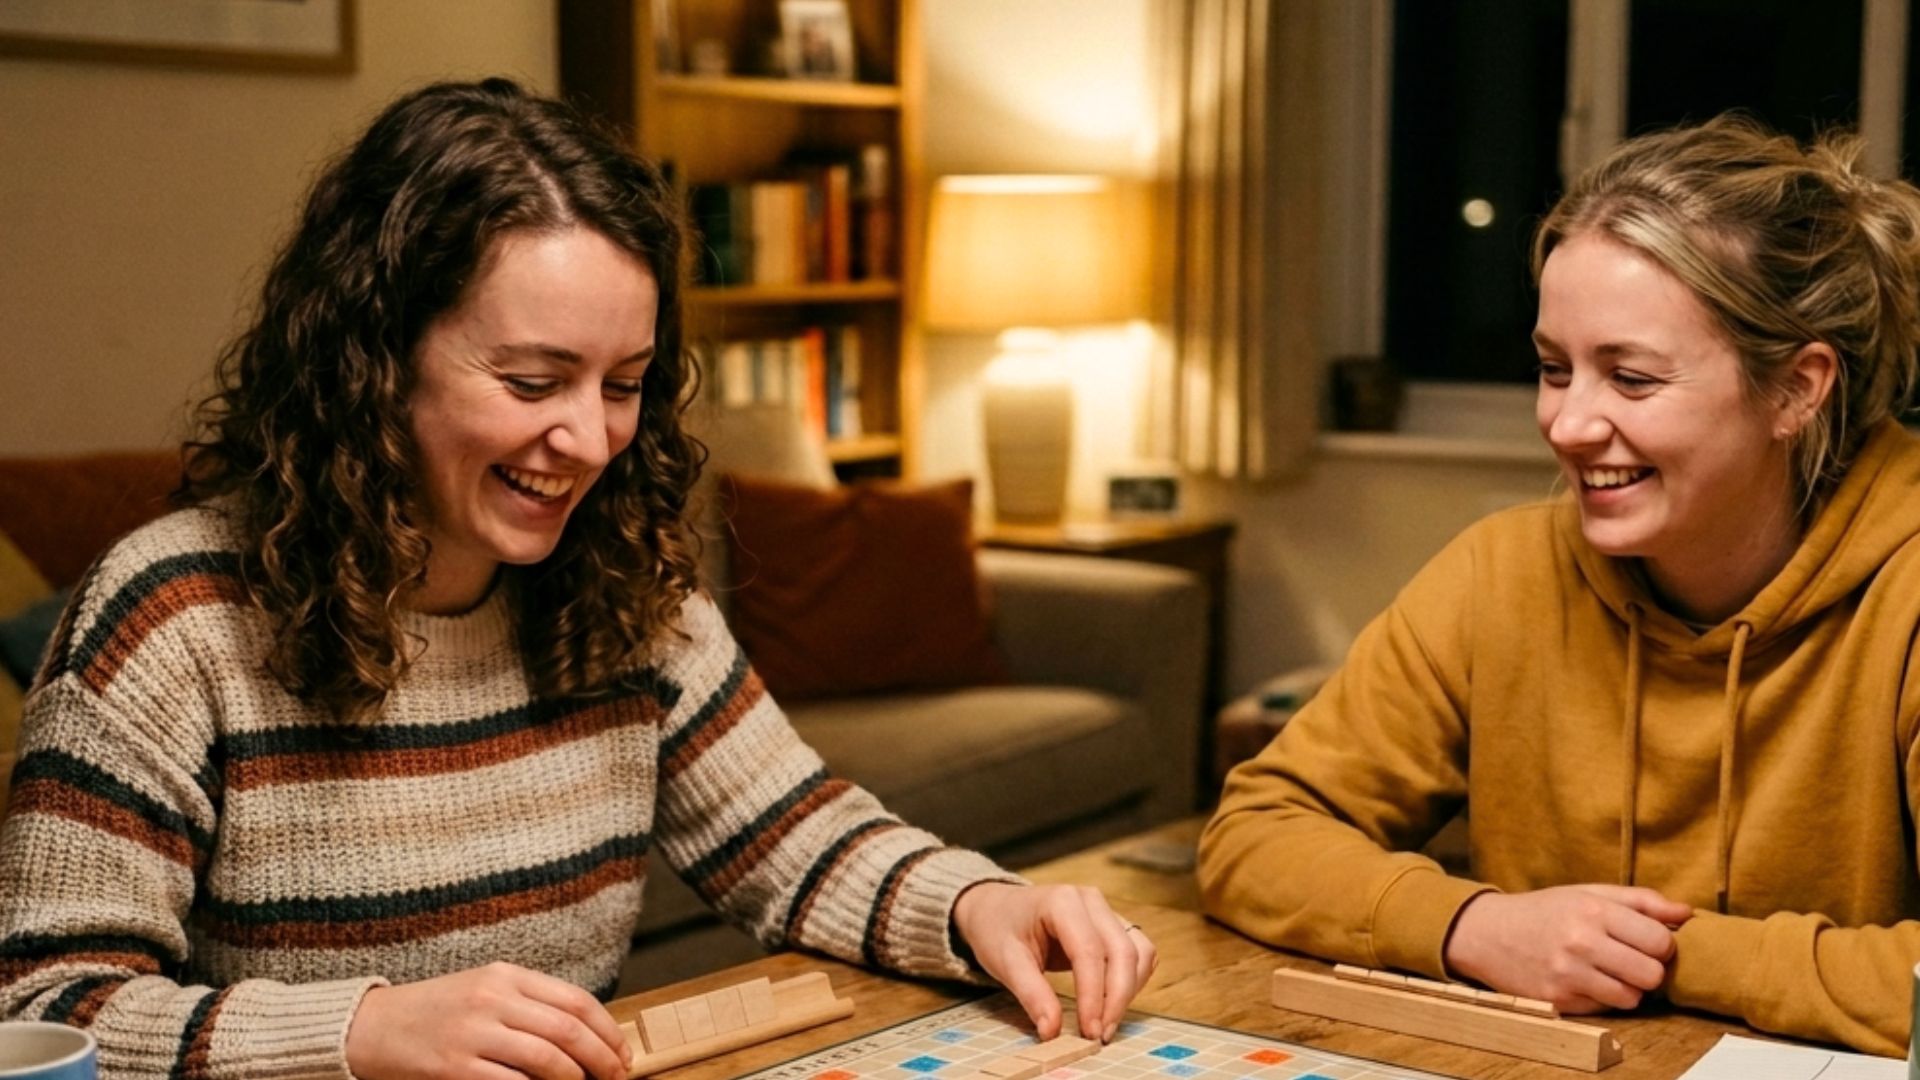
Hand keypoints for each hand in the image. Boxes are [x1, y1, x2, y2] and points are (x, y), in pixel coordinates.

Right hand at [345, 961, 632, 1079]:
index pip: (575, 1000)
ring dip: (574, 1079)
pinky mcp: (455, 1068)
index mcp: (505, 976)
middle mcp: (492, 999)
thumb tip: (586, 1035)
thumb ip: (530, 1005)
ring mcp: (473, 1034)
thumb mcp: (485, 990)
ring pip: (545, 1058)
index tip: (622, 1053)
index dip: (607, 1030)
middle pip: (567, 1030)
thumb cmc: (436, 1012)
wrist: (371, 1027)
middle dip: (601, 1058)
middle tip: (616, 1077)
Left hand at [950, 882, 1156, 1043]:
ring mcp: (1105, 911)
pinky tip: (1112, 1003)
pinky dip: (1133, 980)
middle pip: (1123, 952)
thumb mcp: (1005, 962)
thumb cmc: (998, 929)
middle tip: (1100, 1036)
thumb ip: (1031, 995)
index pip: (1089, 952)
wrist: (996, 908)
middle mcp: (1091, 901)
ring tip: (1105, 1023)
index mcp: (1062, 902)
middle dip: (1117, 999)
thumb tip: (1052, 1032)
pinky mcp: (1113, 925)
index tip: (1089, 1032)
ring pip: (1138, 953)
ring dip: (1129, 991)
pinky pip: (1138, 953)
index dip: (1093, 996)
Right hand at [1443, 885, 1692, 1012]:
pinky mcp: (1558, 1000)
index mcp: (1593, 910)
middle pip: (1652, 974)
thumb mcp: (1588, 893)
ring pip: (1632, 997)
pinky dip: (1603, 998)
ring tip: (1610, 972)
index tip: (1649, 942)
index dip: (1662, 944)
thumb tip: (1687, 913)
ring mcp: (1568, 974)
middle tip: (1633, 960)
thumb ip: (1640, 901)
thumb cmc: (1544, 911)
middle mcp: (1581, 942)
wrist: (1487, 933)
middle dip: (1649, 970)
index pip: (1660, 940)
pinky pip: (1605, 1008)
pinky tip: (1587, 981)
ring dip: (1628, 988)